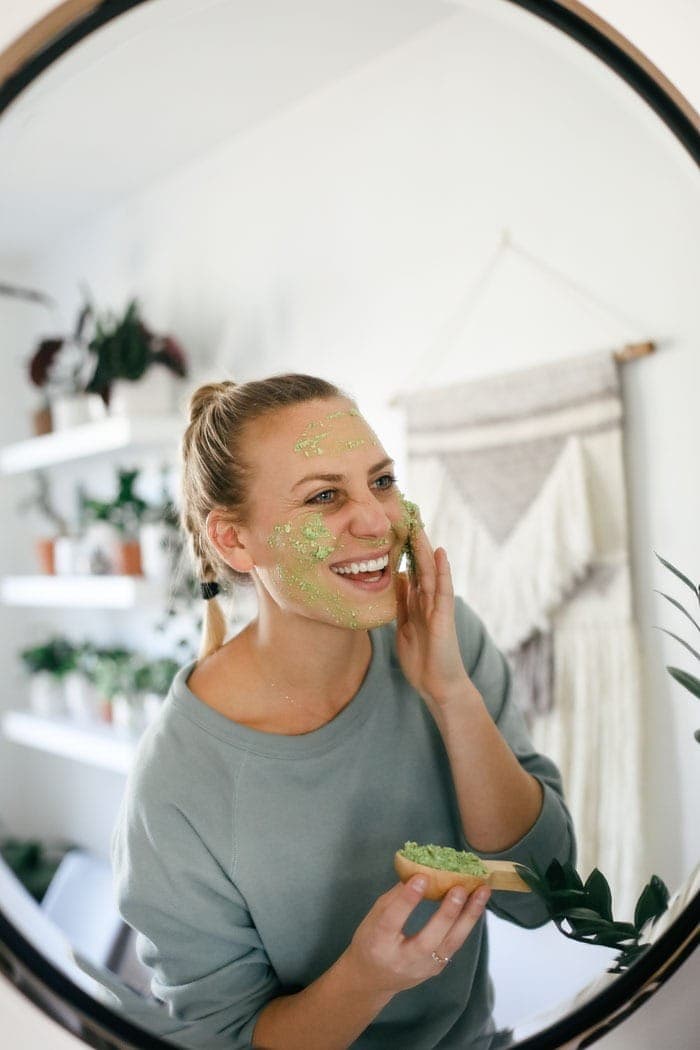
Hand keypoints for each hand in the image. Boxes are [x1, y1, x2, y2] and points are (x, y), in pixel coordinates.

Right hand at [344, 876, 489, 995]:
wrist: (373, 980)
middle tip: (460, 888)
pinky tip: (477, 904)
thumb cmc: (371, 940)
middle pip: (428, 938)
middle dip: (447, 913)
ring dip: (469, 916)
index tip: (422, 877)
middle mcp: (403, 960)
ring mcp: (423, 968)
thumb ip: (395, 898)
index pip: (393, 920)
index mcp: (378, 942)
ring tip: (483, 892)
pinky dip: (467, 923)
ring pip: (450, 943)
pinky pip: (454, 944)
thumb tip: (420, 872)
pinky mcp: (437, 968)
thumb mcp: (373, 917)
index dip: (408, 899)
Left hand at [395, 528, 470, 707]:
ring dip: (426, 549)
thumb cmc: (422, 660)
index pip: (411, 571)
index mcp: (418, 604)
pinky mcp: (444, 617)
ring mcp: (438, 608)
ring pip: (431, 572)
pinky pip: (443, 590)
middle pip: (421, 567)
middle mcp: (429, 602)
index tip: (396, 528)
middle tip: (408, 517)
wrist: (438, 686)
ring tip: (421, 526)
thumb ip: (403, 604)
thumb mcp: (404, 627)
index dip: (404, 551)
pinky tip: (440, 552)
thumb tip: (398, 578)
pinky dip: (442, 570)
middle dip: (414, 544)